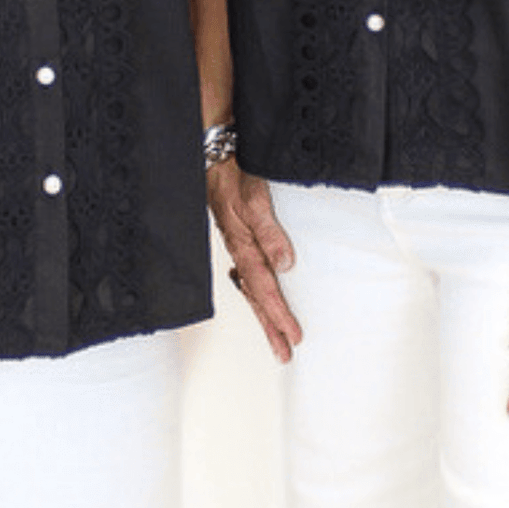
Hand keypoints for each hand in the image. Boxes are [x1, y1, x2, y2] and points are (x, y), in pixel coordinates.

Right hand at [207, 163, 302, 362]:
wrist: (214, 154)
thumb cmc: (233, 175)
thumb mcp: (254, 200)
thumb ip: (269, 232)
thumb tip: (286, 264)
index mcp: (243, 246)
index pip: (264, 289)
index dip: (279, 315)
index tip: (294, 336)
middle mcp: (239, 249)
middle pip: (256, 297)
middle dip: (271, 326)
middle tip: (285, 353)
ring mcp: (237, 244)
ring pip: (252, 288)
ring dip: (265, 313)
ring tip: (277, 336)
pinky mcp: (238, 235)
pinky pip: (247, 272)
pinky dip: (255, 291)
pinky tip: (260, 296)